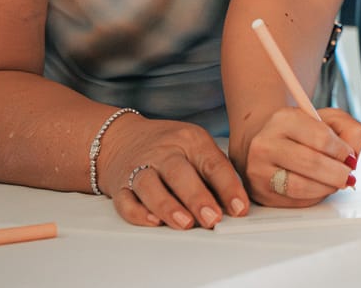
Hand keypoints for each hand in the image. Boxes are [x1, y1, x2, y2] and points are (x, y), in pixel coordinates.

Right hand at [98, 115, 248, 229]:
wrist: (124, 137)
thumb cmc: (170, 146)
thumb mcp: (197, 146)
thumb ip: (215, 172)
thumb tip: (235, 205)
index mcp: (190, 140)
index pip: (212, 164)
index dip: (228, 187)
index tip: (239, 208)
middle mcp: (164, 152)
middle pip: (180, 173)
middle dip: (198, 198)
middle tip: (212, 218)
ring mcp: (139, 167)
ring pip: (150, 186)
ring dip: (168, 206)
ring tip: (185, 223)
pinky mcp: (120, 185)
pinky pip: (126, 201)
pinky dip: (138, 213)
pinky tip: (153, 221)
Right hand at [240, 105, 360, 207]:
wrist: (266, 144)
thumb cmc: (301, 133)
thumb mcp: (327, 119)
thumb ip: (349, 130)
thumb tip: (352, 157)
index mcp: (283, 119)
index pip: (320, 138)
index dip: (342, 151)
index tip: (350, 157)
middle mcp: (266, 144)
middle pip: (311, 163)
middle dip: (337, 173)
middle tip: (348, 175)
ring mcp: (259, 170)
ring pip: (301, 186)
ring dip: (326, 188)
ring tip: (335, 182)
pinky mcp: (261, 193)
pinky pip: (294, 201)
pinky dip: (313, 197)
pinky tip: (318, 188)